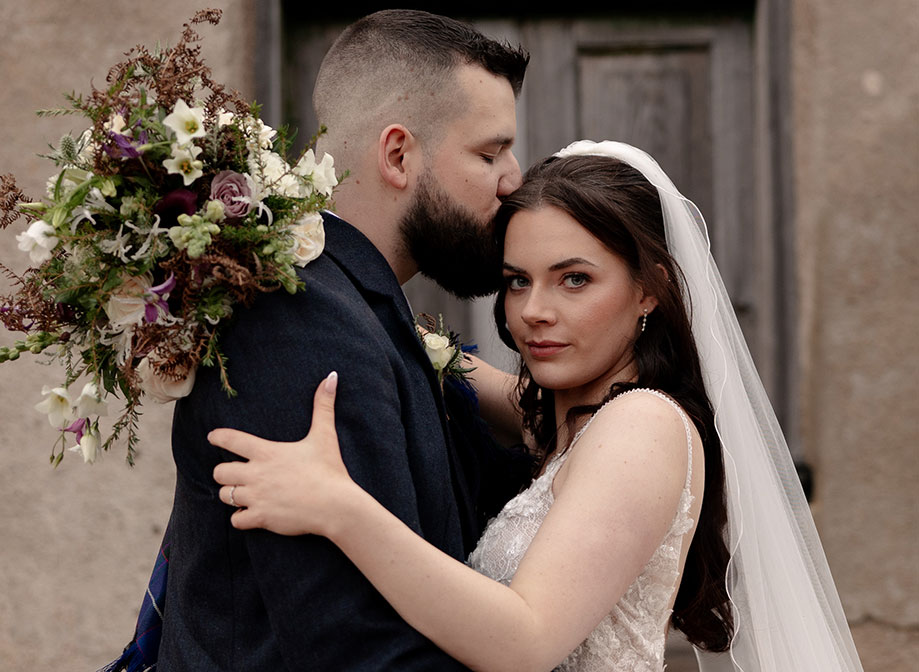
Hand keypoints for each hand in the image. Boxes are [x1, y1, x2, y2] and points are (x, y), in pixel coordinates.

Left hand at [211, 371, 354, 535]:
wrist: (336, 506)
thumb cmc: (330, 469)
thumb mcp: (325, 435)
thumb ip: (323, 405)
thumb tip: (332, 376)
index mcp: (267, 452)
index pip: (231, 440)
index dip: (218, 437)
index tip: (213, 436)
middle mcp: (256, 474)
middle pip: (220, 471)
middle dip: (225, 472)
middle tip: (236, 473)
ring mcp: (257, 497)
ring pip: (225, 495)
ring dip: (232, 494)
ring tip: (244, 493)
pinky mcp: (262, 518)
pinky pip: (236, 519)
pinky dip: (241, 517)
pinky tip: (252, 513)